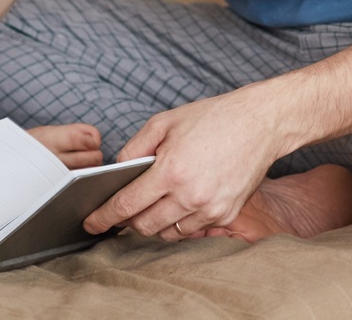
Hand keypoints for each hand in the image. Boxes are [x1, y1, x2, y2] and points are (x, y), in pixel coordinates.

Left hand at [82, 87, 284, 240]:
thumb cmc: (212, 118)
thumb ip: (134, 148)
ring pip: (168, 233)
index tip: (91, 223)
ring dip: (154, 224)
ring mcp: (210, 209)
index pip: (127, 205)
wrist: (260, 123)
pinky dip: (179, 222)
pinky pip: (191, 230)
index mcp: (171, 170)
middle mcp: (190, 195)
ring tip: (153, 205)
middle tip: (123, 212)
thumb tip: (116, 172)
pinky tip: (178, 204)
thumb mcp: (164, 122)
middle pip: (145, 226)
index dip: (104, 217)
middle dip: (128, 222)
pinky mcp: (226, 214)